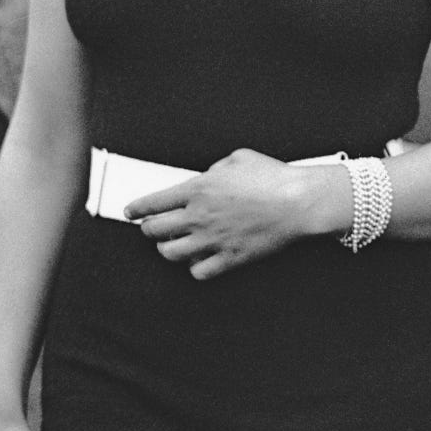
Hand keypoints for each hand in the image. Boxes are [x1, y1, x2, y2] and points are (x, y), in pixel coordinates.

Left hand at [130, 150, 334, 280]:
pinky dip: (195, 267)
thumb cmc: (273, 177)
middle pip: (154, 231)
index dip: (135, 208)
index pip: (151, 203)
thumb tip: (206, 178)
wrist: (299, 202)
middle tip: (153, 227)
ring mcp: (213, 240)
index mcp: (197, 189)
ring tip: (173, 245)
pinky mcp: (231, 258)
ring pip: (170, 254)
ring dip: (168, 249)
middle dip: (149, 229)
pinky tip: (200, 260)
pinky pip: (199, 272)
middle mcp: (199, 217)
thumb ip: (213, 169)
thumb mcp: (237, 158)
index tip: (131, 212)